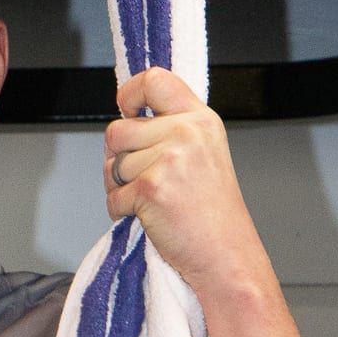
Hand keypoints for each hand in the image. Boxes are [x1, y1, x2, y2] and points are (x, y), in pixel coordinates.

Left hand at [103, 66, 304, 336]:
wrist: (226, 256)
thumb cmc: (213, 215)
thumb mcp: (203, 156)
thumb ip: (171, 132)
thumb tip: (125, 121)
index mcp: (200, 120)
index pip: (154, 80)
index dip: (130, 93)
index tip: (127, 109)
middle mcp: (186, 132)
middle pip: (117, 130)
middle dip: (117, 159)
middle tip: (142, 181)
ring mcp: (168, 159)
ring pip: (111, 165)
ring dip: (118, 188)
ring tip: (150, 204)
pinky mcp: (151, 187)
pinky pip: (112, 195)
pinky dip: (121, 212)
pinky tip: (148, 220)